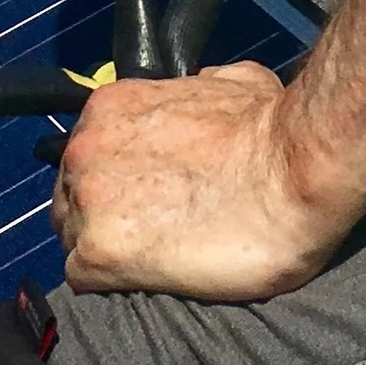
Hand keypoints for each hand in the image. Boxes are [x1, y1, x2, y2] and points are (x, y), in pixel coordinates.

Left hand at [52, 64, 339, 299]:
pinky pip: (86, 281)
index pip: (86, 158)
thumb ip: (201, 88)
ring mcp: (88, 202)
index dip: (115, 184)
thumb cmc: (270, 127)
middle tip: (156, 232)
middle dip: (105, 217)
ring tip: (161, 257)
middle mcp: (85, 149)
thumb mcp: (232, 81)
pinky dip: (115, 283)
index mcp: (110, 107)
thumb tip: (206, 89)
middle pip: (71, 200)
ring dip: (110, 252)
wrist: (294, 170)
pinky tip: (156, 276)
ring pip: (74, 241)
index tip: (147, 200)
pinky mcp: (101, 254)